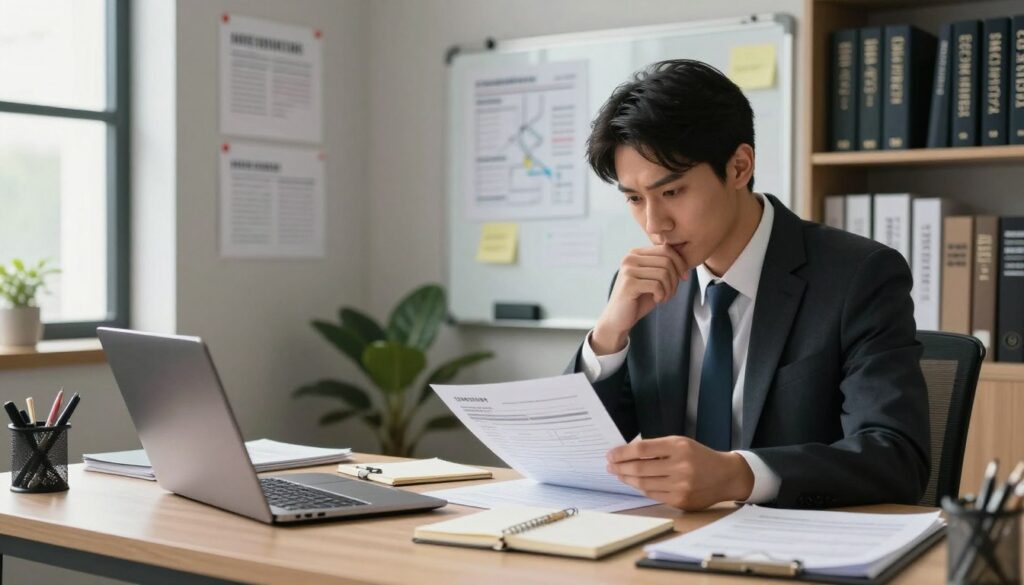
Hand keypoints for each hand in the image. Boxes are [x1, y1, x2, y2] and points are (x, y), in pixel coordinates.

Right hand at [592, 245, 688, 353]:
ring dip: (669, 289)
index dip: (680, 263)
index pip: (666, 249)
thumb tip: (685, 262)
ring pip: (663, 273)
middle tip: (671, 293)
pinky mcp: (629, 284)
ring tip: (664, 297)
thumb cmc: (638, 299)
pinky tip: (657, 300)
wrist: (618, 318)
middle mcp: (630, 258)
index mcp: (635, 253)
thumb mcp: (653, 279)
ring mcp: (628, 270)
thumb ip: (664, 267)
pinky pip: (656, 285)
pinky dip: (662, 295)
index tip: (684, 278)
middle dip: (675, 279)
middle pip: (666, 261)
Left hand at [606, 436, 753, 510]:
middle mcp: (680, 466)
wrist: (726, 475)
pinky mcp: (681, 501)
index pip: (642, 449)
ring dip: (627, 479)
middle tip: (609, 465)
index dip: (622, 452)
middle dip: (620, 467)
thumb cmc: (699, 456)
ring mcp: (681, 486)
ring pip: (644, 483)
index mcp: (679, 447)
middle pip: (640, 468)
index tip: (610, 454)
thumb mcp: (680, 443)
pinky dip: (641, 488)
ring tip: (619, 474)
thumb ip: (656, 447)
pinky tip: (634, 482)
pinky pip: (653, 494)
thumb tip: (626, 453)